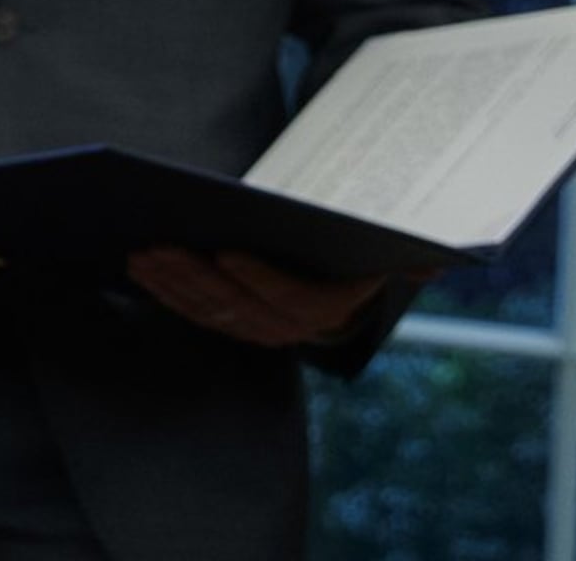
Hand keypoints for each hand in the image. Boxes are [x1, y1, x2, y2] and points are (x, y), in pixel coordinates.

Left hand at [125, 247, 392, 346]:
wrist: (345, 275)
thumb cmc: (359, 249)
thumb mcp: (389, 248)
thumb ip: (410, 254)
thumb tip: (436, 259)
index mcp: (331, 309)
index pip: (292, 299)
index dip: (257, 279)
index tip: (226, 251)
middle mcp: (291, 328)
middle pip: (239, 306)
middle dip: (196, 277)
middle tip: (159, 246)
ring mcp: (256, 329)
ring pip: (209, 312)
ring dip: (171, 285)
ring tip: (141, 253)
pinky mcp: (228, 323)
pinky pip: (193, 312)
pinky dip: (165, 293)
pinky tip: (139, 269)